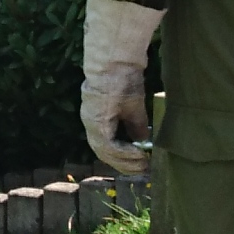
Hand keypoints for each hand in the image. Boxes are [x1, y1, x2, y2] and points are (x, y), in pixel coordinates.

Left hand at [79, 0, 160, 176]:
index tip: (140, 165)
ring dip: (126, 162)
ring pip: (105, 153)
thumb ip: (135, 125)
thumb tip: (142, 141)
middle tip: (143, 172)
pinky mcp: (96, 121)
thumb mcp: (134, 106)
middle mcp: (90, 123)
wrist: (117, 62)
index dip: (122, 158)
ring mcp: (91, 122)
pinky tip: (138, 155)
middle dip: (125, 165)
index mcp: (98, 118)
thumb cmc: (125, 78)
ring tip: (143, 165)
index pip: (107, 146)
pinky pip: (109, 145)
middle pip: (104, 153)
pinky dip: (124, 153)